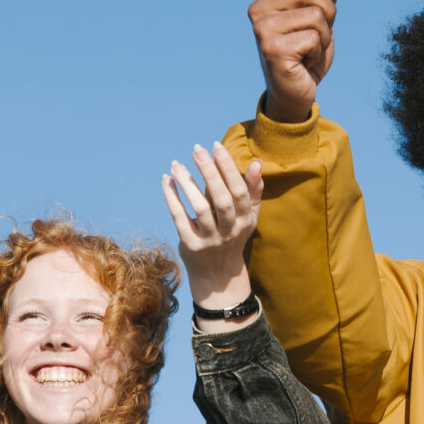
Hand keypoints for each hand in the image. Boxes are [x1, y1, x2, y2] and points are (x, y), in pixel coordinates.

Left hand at [164, 140, 264, 318]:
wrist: (217, 276)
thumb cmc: (232, 236)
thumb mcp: (247, 217)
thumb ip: (252, 190)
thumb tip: (257, 162)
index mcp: (245, 220)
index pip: (239, 191)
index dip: (229, 169)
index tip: (216, 146)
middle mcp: (229, 231)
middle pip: (221, 199)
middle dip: (209, 172)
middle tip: (197, 149)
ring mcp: (209, 240)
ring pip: (199, 208)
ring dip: (187, 184)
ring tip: (176, 163)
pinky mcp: (190, 246)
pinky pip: (180, 219)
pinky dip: (172, 198)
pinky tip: (167, 180)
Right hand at [248, 0, 350, 124]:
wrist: (296, 91)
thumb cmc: (306, 52)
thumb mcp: (321, 15)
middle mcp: (258, 10)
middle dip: (328, 12)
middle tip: (320, 33)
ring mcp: (262, 30)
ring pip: (315, 15)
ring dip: (324, 36)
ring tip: (310, 50)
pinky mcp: (272, 49)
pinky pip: (313, 38)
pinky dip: (317, 52)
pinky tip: (304, 62)